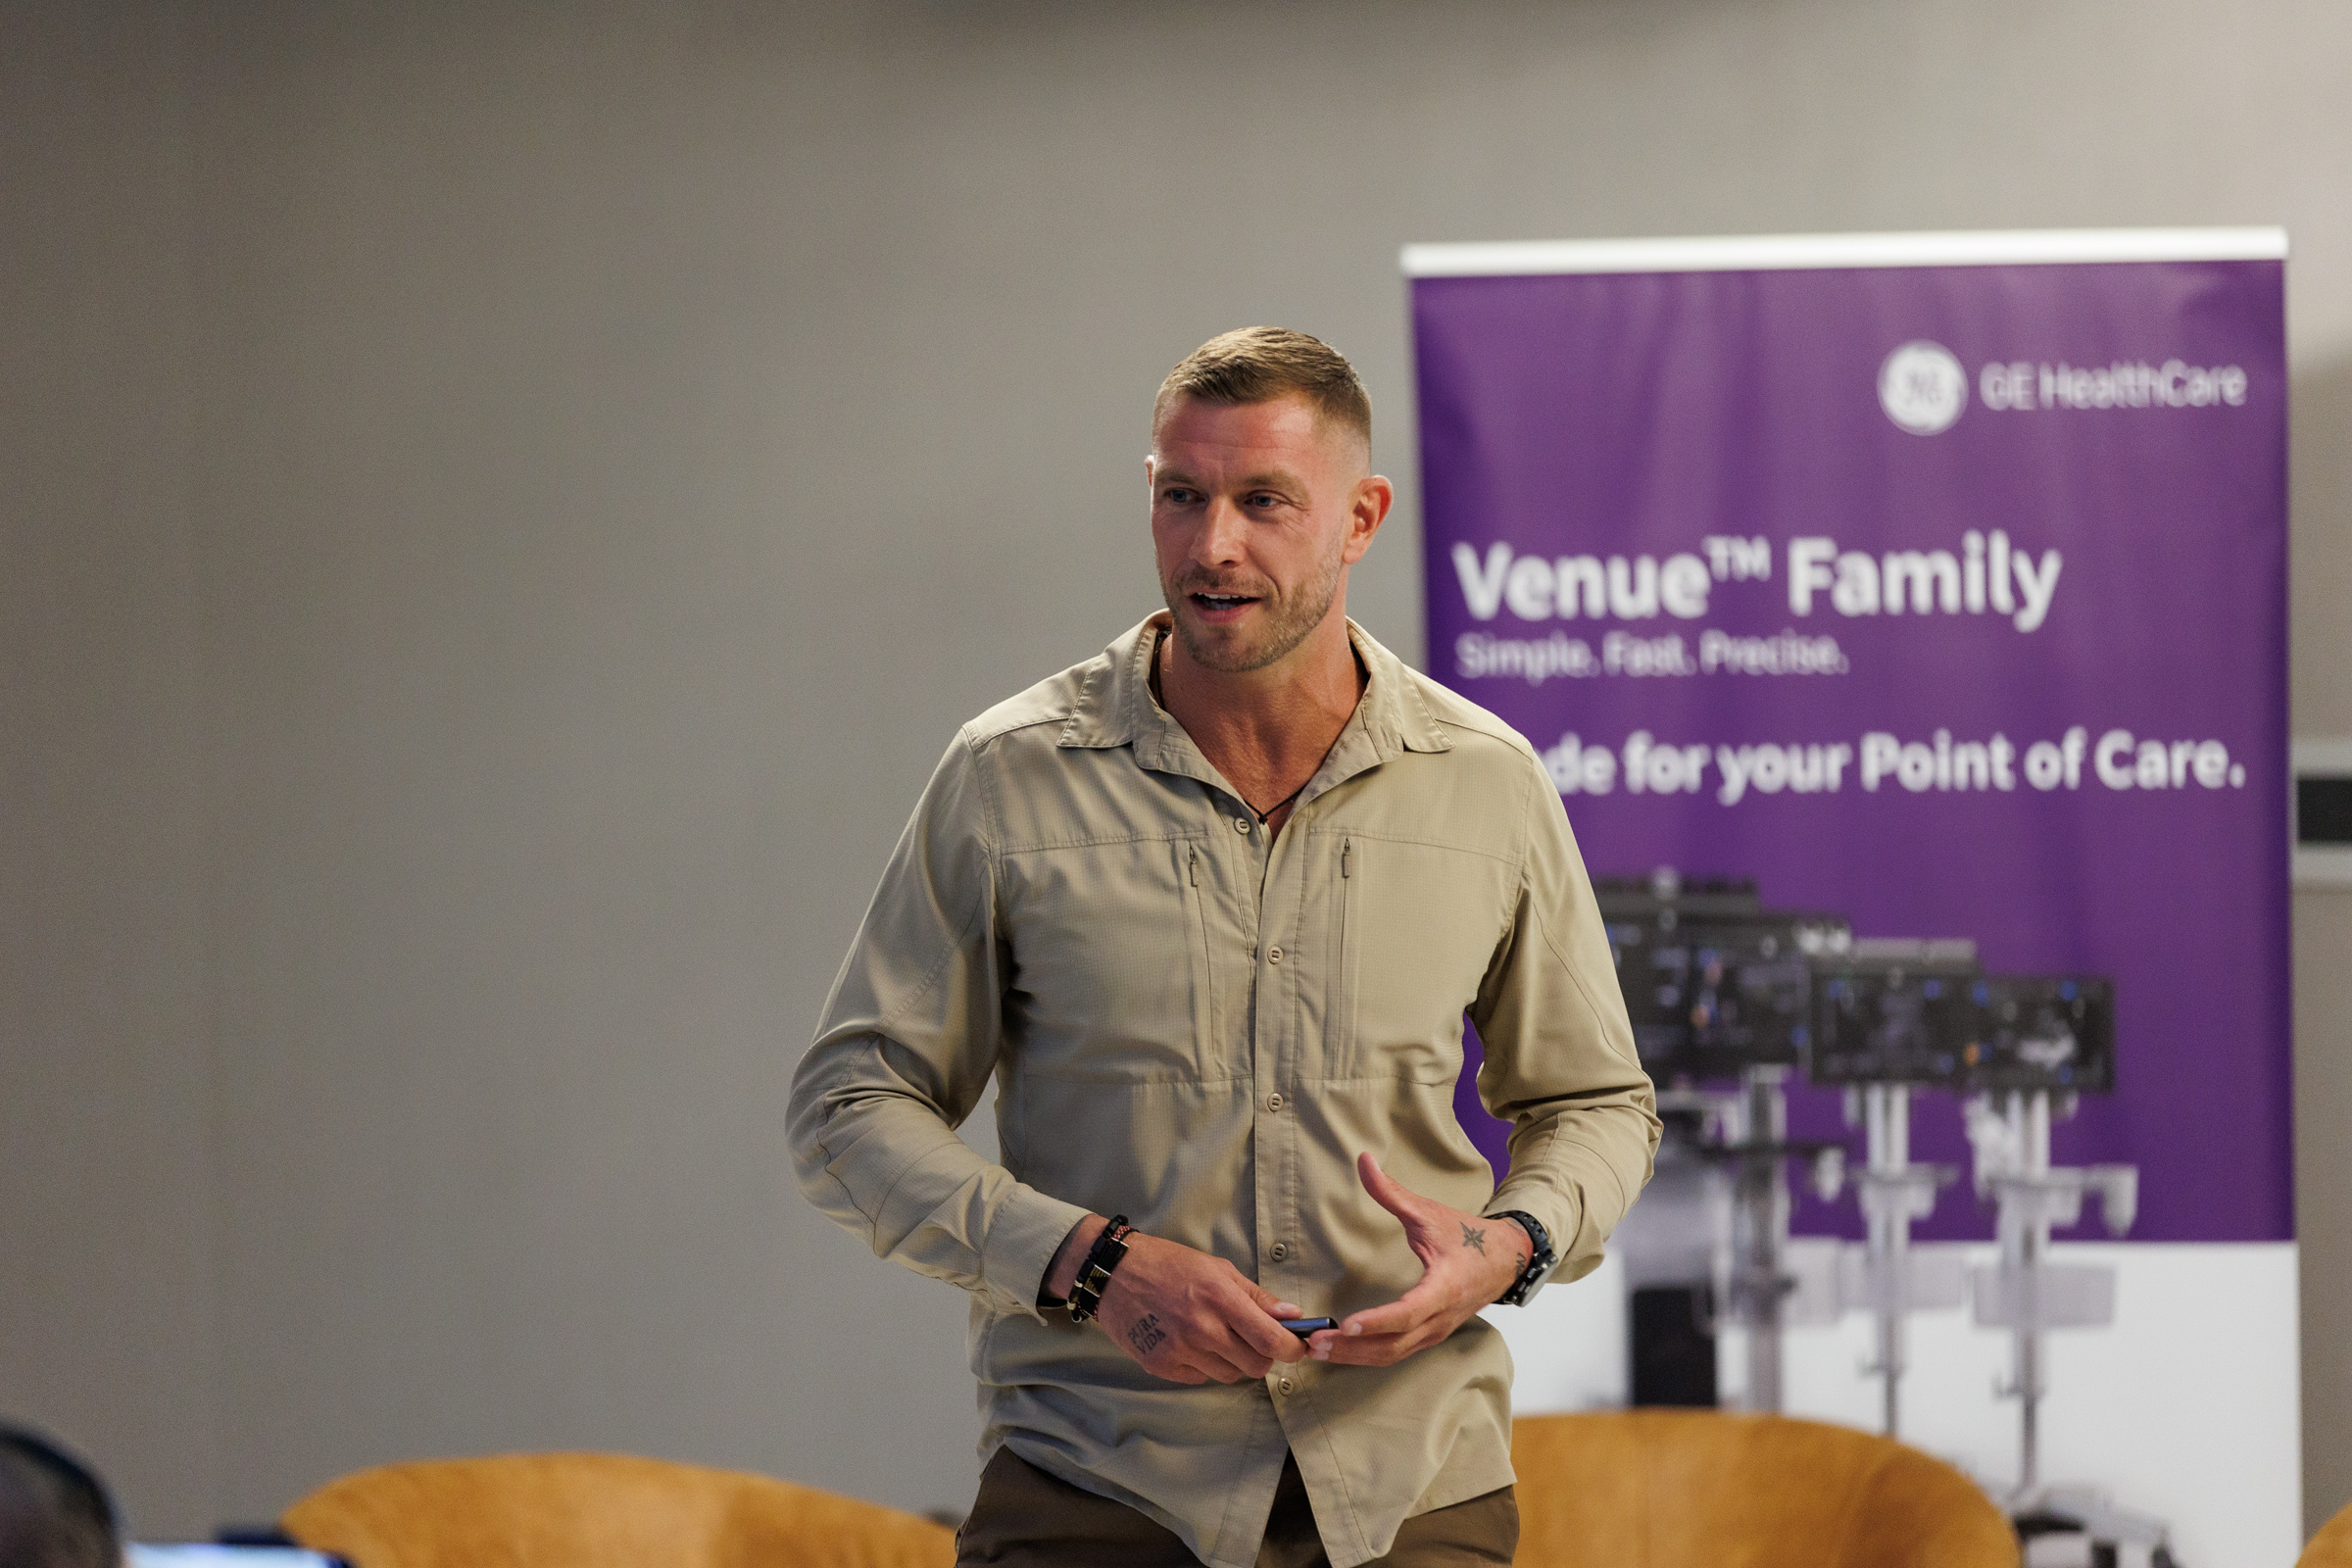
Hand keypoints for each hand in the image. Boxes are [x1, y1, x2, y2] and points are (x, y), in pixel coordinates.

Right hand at [1051, 1219, 1307, 1383]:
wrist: (1113, 1274)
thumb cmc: (1168, 1265)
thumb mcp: (1217, 1269)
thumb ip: (1256, 1296)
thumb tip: (1292, 1315)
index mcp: (1220, 1298)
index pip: (1271, 1340)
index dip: (1293, 1349)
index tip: (1298, 1348)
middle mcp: (1202, 1329)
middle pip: (1256, 1366)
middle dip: (1263, 1356)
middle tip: (1253, 1339)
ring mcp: (1180, 1351)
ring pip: (1230, 1375)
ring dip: (1233, 1361)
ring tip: (1216, 1336)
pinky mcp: (1162, 1367)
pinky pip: (1201, 1378)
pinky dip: (1204, 1366)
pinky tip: (1191, 1343)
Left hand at [1306, 1154, 1529, 1366]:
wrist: (1506, 1259)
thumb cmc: (1469, 1236)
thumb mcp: (1429, 1212)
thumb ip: (1392, 1192)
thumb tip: (1363, 1160)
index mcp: (1444, 1287)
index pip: (1408, 1313)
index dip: (1378, 1321)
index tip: (1347, 1324)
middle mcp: (1440, 1317)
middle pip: (1394, 1344)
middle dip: (1353, 1348)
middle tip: (1316, 1343)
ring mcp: (1436, 1331)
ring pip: (1393, 1354)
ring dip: (1355, 1356)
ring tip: (1319, 1350)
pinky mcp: (1430, 1335)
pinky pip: (1397, 1352)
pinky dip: (1368, 1355)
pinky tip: (1342, 1350)